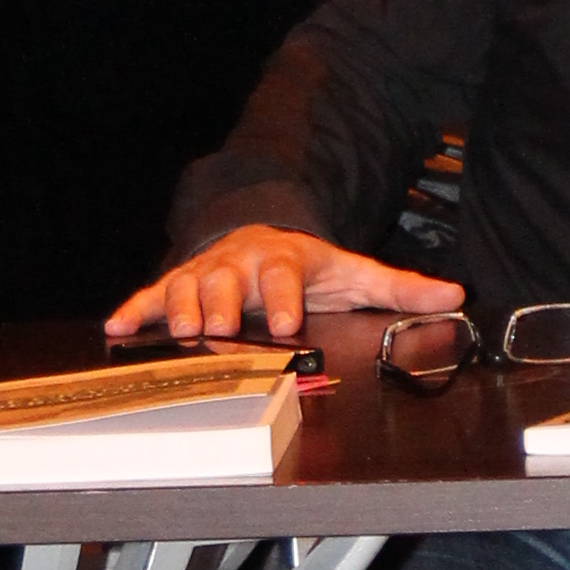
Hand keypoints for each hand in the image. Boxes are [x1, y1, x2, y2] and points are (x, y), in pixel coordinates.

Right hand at [108, 234, 463, 346]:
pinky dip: (132, 311)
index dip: (285, 297)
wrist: (259, 238)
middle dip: (221, 302)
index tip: (287, 322)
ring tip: (176, 331)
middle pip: (226, 280)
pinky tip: (115, 329)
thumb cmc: (307, 267)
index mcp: (284, 261)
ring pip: (185, 287)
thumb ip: (400, 288)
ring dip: (178, 308)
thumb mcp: (353, 273)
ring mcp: (204, 273)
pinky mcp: (177, 285)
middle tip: (216, 326)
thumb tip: (454, 296)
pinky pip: (150, 297)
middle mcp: (240, 264)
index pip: (285, 277)